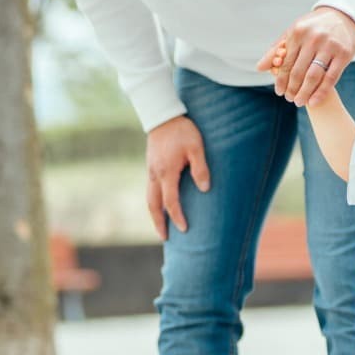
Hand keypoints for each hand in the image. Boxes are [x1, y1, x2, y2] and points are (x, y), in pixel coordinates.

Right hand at [146, 115, 210, 236]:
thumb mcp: (196, 147)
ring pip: (149, 198)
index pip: (171, 202)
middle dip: (158, 223)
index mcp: (166, 172)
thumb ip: (201, 168)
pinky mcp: (151, 166)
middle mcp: (155, 174)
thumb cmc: (183, 131)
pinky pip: (150, 189)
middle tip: (165, 238)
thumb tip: (205, 189)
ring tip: (161, 227)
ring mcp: (150, 171)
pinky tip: (160, 206)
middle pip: (153, 205)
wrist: (163, 116)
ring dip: (154, 214)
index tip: (184, 230)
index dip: (177, 217)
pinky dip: (154, 202)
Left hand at [256, 5, 354, 106]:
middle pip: (298, 71)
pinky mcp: (344, 54)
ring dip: (304, 93)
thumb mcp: (294, 32)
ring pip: (313, 76)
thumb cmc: (313, 27)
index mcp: (298, 32)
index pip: (286, 62)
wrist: (343, 16)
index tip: (279, 92)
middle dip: (292, 88)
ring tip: (299, 102)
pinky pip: (330, 78)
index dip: (281, 80)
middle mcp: (313, 38)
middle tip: (289, 99)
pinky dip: (321, 92)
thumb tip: (259, 68)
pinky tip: (313, 102)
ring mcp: (329, 46)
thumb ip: (276, 50)